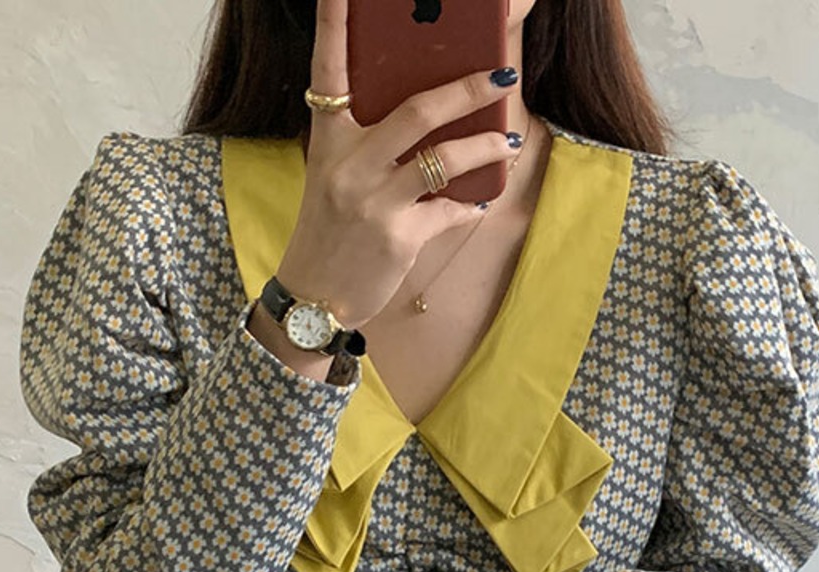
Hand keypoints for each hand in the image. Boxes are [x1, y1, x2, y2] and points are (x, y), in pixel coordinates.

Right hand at [275, 0, 522, 327]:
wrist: (312, 298)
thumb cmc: (329, 231)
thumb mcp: (334, 178)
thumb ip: (368, 144)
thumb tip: (431, 118)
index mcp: (328, 139)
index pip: (328, 68)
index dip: (334, 23)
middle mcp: (349, 164)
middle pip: (419, 110)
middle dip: (468, 89)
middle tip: (502, 75)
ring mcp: (375, 201)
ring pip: (445, 158)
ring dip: (486, 146)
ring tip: (506, 139)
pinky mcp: (399, 237)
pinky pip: (450, 210)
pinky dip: (471, 206)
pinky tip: (482, 203)